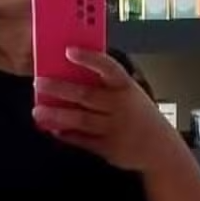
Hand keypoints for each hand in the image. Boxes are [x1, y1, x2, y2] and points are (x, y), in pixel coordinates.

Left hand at [31, 50, 177, 171]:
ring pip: (80, 120)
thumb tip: (73, 71)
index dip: (89, 58)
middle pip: (86, 95)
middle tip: (39, 82)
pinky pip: (82, 141)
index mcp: (127, 88)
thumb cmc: (140, 115)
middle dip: (60, 88)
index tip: (69, 50)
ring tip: (38, 111)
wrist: (161, 149)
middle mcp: (120, 107)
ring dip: (57, 115)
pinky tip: (53, 128)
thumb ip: (107, 84)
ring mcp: (114, 129)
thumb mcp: (131, 94)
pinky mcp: (108, 148)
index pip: (109, 67)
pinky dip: (66, 134)